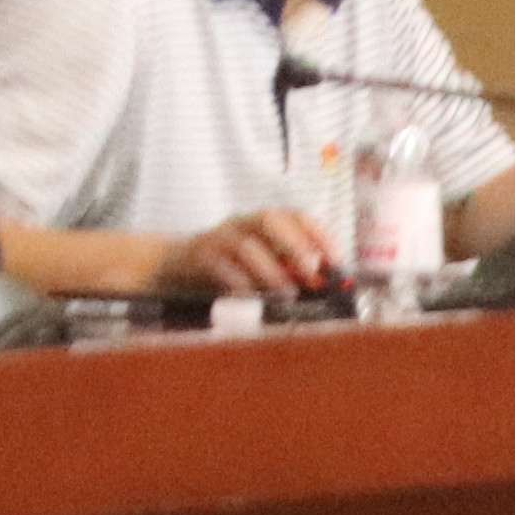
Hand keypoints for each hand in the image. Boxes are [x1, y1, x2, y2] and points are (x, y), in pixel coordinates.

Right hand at [153, 202, 343, 302]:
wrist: (178, 262)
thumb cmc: (230, 264)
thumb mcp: (262, 262)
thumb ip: (289, 268)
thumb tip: (323, 282)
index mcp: (262, 222)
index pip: (296, 216)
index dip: (319, 234)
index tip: (336, 259)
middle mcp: (242, 223)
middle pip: (269, 220)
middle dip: (295, 245)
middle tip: (312, 273)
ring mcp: (220, 238)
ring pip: (246, 245)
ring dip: (270, 271)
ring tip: (287, 293)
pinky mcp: (201, 256)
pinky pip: (221, 267)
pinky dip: (239, 284)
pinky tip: (251, 298)